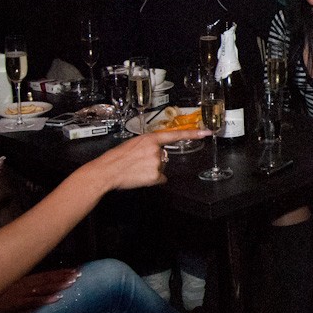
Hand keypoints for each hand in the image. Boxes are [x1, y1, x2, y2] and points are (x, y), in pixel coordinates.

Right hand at [0, 269, 78, 312]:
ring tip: (72, 282)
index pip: (45, 275)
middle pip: (47, 280)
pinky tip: (57, 298)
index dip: (60, 273)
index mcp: (23, 280)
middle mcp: (23, 285)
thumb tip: (38, 283)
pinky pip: (32, 302)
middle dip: (63, 277)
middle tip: (78, 274)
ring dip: (58, 285)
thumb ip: (23, 283)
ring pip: (43, 288)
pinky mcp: (15, 304)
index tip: (74, 270)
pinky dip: (45, 299)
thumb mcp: (9, 285)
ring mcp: (20, 294)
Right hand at [85, 129, 209, 190]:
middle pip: (164, 157)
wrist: (106, 171)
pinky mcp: (155, 176)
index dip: (193, 133)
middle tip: (137, 163)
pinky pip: (160, 179)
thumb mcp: (133, 144)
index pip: (175, 135)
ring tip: (135, 169)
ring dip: (151, 170)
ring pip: (161, 168)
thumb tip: (156, 150)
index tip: (206, 132)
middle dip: (154, 160)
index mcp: (150, 139)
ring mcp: (157, 163)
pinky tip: (140, 177)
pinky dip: (152, 180)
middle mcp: (156, 150)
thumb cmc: (116, 158)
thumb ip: (148, 145)